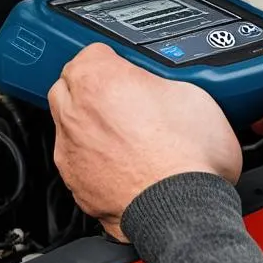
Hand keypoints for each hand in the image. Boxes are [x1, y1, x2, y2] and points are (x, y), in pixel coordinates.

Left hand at [49, 44, 242, 238]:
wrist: (184, 211)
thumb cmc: (189, 157)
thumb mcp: (193, 93)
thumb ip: (161, 81)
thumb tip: (160, 85)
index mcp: (100, 80)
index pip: (92, 52)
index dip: (116, 60)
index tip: (131, 69)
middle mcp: (76, 114)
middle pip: (69, 86)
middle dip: (92, 88)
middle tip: (126, 97)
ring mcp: (71, 151)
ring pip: (70, 125)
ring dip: (92, 125)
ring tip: (130, 135)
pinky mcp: (76, 184)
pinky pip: (79, 160)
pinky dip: (96, 159)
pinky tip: (127, 164)